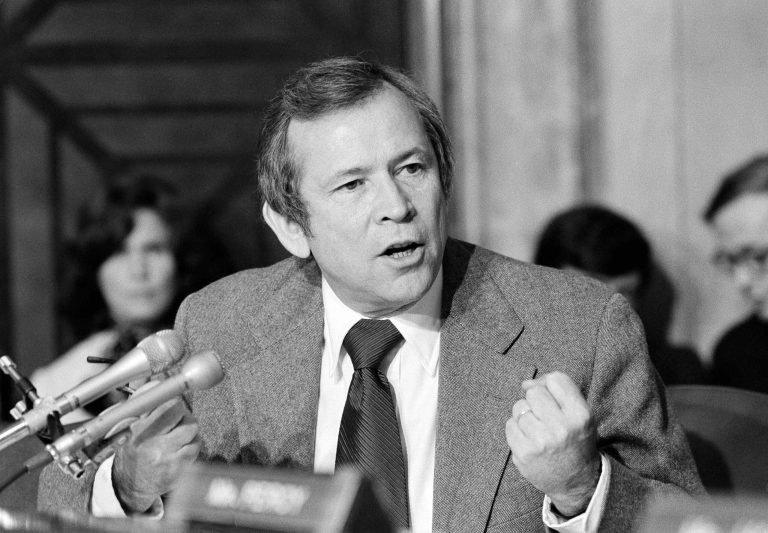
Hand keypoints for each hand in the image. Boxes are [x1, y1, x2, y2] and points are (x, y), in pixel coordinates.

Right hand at [112, 386, 200, 513]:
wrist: (130, 485)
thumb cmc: (132, 450)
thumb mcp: (127, 426)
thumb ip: (141, 402)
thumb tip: (156, 380)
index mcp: (134, 427)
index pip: (156, 399)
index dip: (168, 394)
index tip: (172, 393)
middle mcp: (148, 439)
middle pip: (177, 408)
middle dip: (179, 411)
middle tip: (174, 418)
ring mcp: (164, 453)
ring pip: (191, 425)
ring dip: (187, 428)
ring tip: (176, 436)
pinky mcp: (178, 466)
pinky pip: (196, 444)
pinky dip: (191, 445)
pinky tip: (179, 450)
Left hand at [505, 371, 600, 516]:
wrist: (577, 482)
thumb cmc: (576, 441)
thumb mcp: (580, 415)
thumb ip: (559, 392)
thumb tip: (525, 383)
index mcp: (580, 415)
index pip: (556, 379)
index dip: (549, 384)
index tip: (551, 396)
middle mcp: (561, 428)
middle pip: (534, 392)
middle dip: (536, 400)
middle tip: (545, 416)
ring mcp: (540, 441)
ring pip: (519, 407)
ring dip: (525, 415)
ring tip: (538, 429)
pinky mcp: (523, 453)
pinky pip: (510, 424)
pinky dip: (516, 429)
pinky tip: (529, 439)